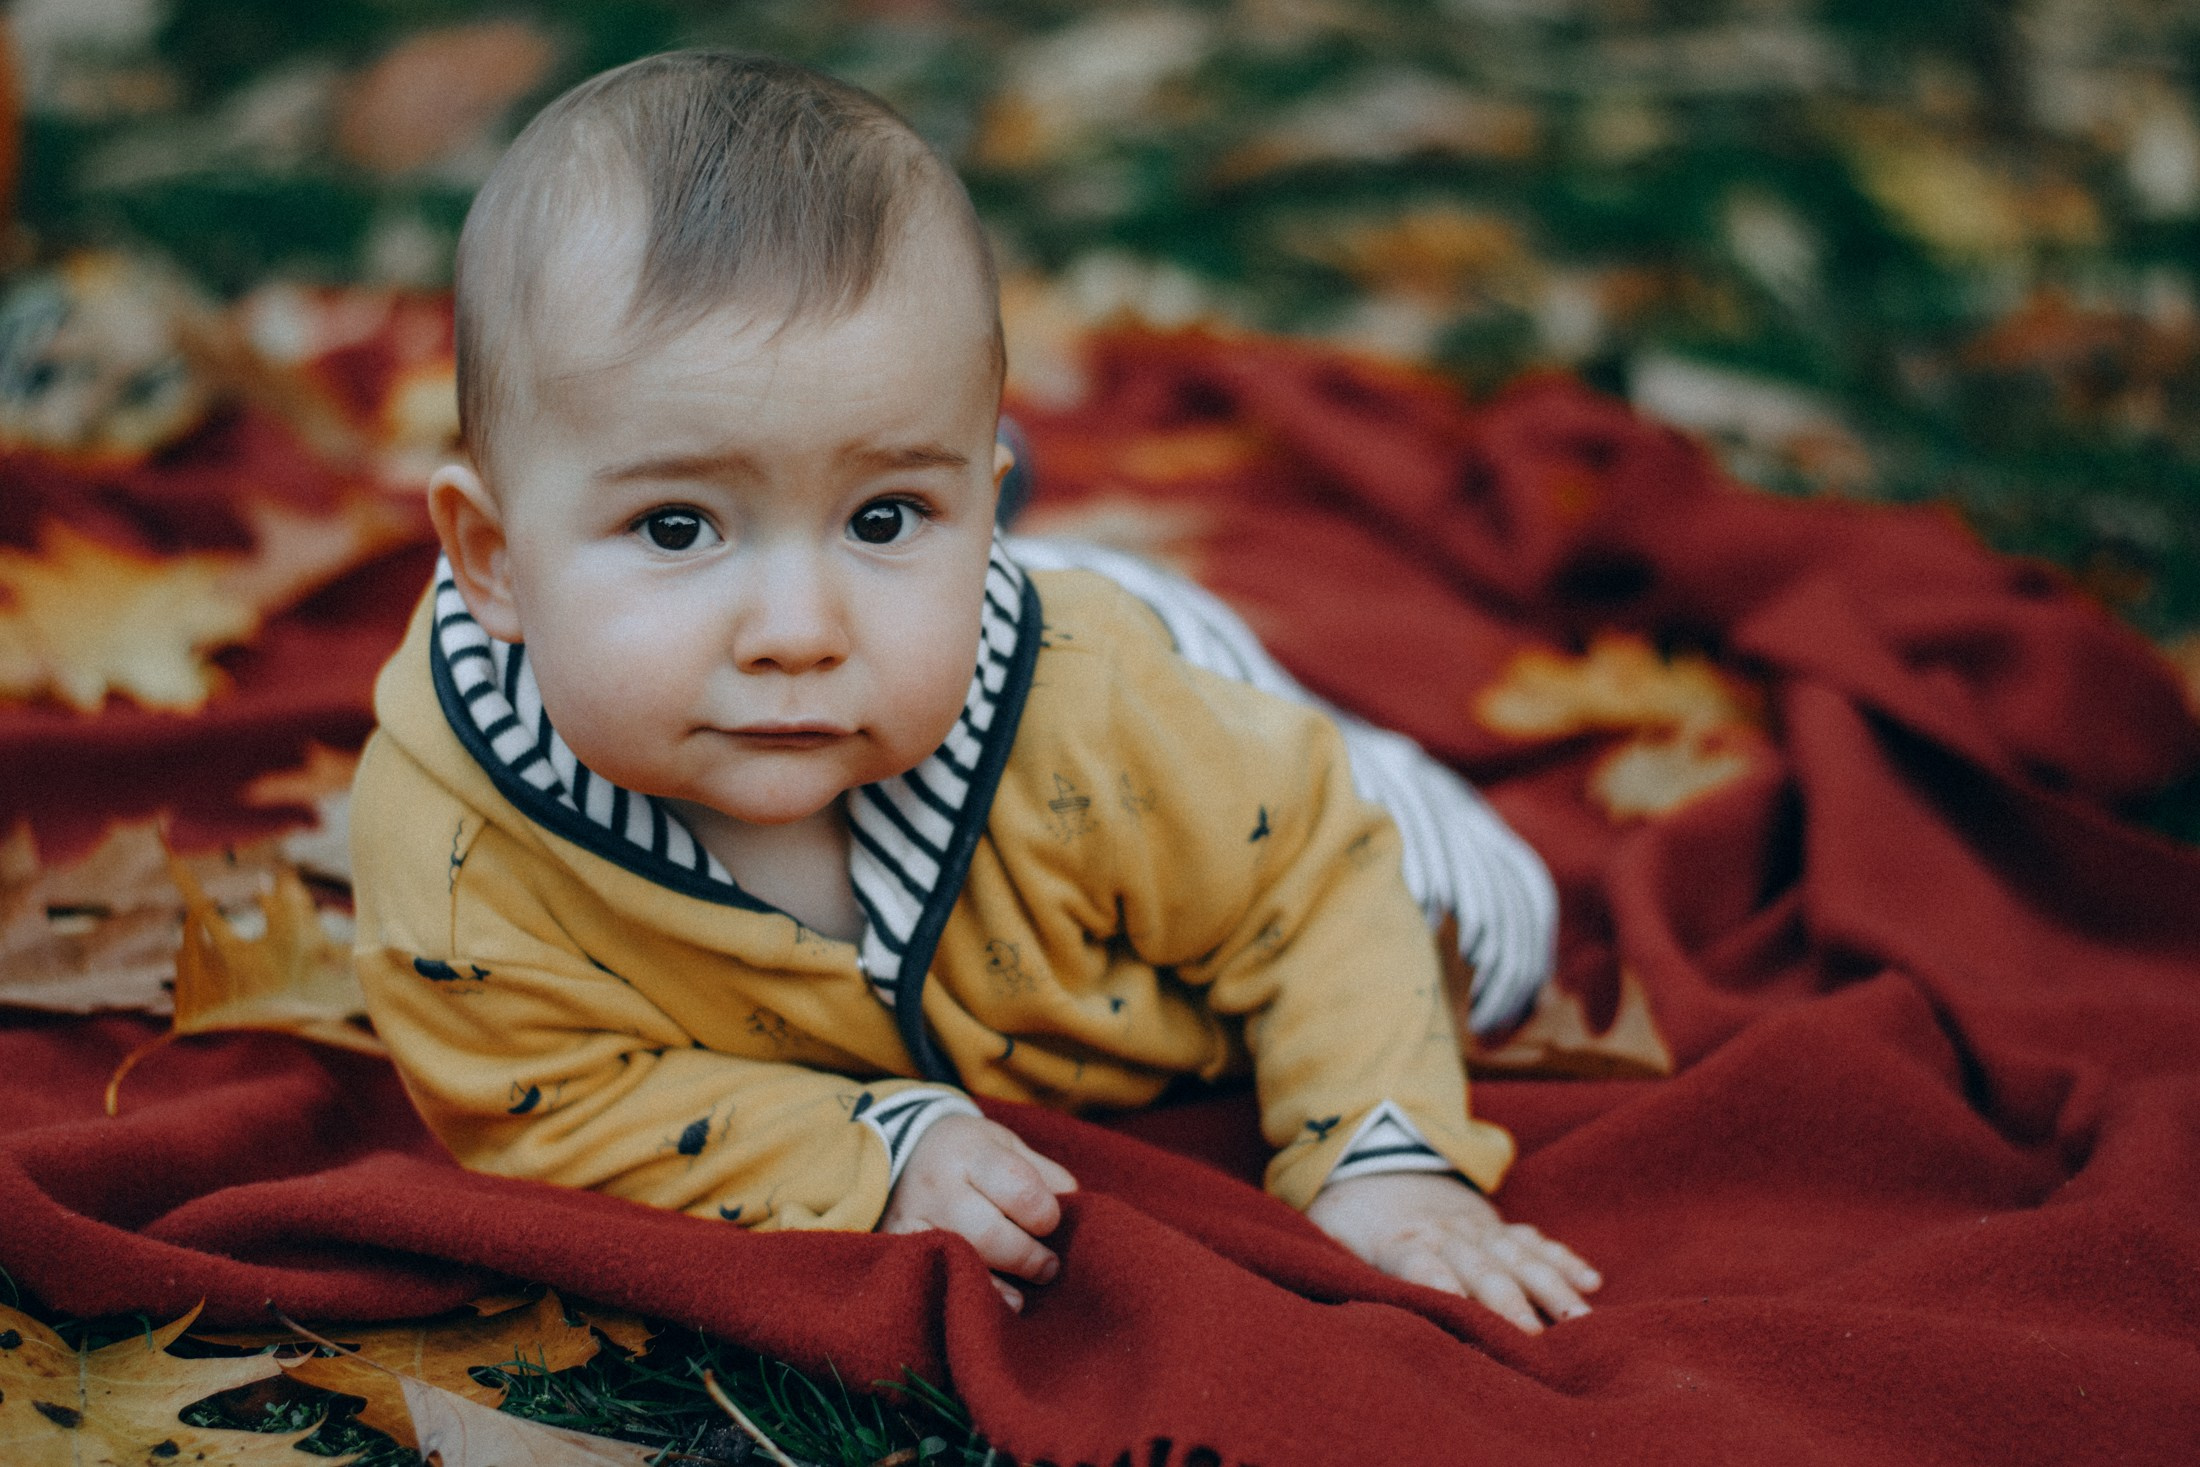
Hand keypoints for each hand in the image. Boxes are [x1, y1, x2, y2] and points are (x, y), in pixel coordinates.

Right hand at [879, 1114, 1077, 1310]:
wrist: (903, 1149)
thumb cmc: (971, 1153)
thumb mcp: (1008, 1146)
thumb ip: (1046, 1176)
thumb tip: (1077, 1212)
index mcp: (972, 1152)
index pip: (1019, 1189)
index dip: (1045, 1215)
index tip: (1050, 1222)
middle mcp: (939, 1185)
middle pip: (990, 1235)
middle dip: (1029, 1257)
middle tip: (1048, 1266)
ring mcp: (914, 1218)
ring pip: (963, 1261)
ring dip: (1004, 1283)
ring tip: (1025, 1291)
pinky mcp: (899, 1243)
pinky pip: (938, 1277)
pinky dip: (973, 1292)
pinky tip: (996, 1298)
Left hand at [1305, 1172, 1599, 1333]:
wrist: (1376, 1151)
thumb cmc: (1349, 1210)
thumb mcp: (1326, 1228)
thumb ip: (1329, 1256)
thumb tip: (1316, 1283)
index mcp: (1400, 1240)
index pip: (1422, 1265)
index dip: (1438, 1286)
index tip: (1457, 1308)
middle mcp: (1446, 1233)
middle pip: (1480, 1268)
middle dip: (1508, 1302)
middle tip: (1535, 1339)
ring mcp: (1477, 1227)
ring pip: (1519, 1256)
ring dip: (1551, 1288)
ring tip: (1580, 1321)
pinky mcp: (1496, 1225)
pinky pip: (1534, 1240)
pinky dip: (1563, 1259)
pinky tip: (1591, 1282)